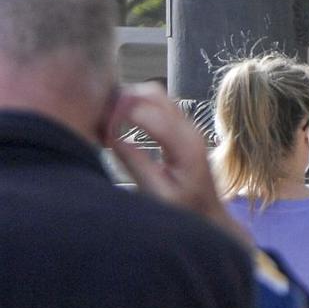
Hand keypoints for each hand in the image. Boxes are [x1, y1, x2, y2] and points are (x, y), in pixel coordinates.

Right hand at [107, 86, 231, 231]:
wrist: (208, 213)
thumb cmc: (185, 208)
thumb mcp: (157, 192)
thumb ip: (135, 162)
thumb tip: (111, 136)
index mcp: (185, 144)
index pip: (147, 112)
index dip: (118, 113)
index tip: (99, 125)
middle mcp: (189, 129)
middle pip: (152, 94)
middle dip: (122, 99)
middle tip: (100, 117)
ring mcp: (187, 126)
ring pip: (154, 95)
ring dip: (128, 100)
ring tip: (107, 119)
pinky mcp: (181, 128)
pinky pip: (157, 105)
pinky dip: (136, 106)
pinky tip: (121, 121)